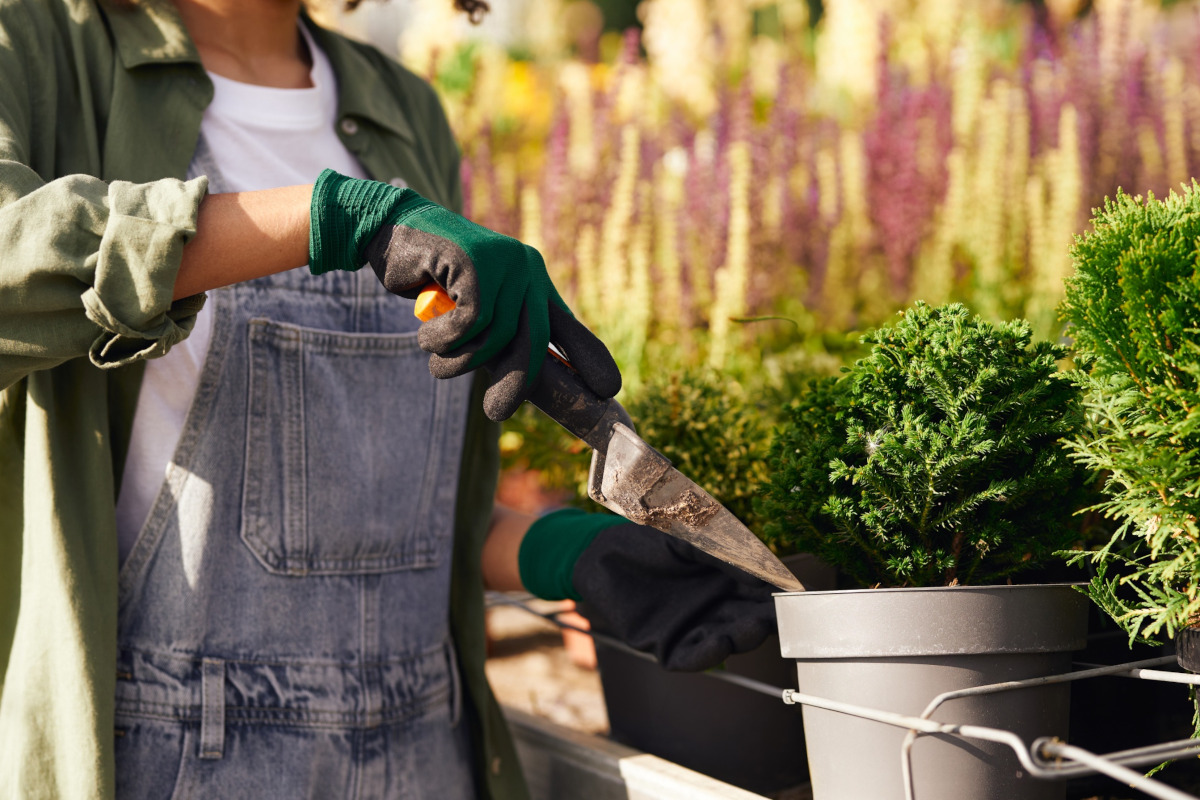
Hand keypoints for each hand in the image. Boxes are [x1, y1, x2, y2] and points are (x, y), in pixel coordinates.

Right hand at [308, 170, 620, 420]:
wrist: (390, 232)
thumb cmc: (431, 278)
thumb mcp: (474, 307)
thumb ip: (501, 333)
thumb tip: (523, 382)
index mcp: (533, 281)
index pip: (567, 325)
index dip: (589, 357)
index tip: (610, 390)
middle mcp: (526, 268)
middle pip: (532, 342)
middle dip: (516, 384)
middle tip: (495, 414)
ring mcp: (504, 262)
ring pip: (494, 336)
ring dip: (459, 360)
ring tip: (435, 357)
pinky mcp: (477, 262)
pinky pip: (470, 322)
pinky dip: (444, 339)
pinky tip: (426, 335)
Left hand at [518, 509, 776, 671]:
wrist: (600, 552)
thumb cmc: (645, 542)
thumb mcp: (687, 544)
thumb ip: (720, 558)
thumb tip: (760, 573)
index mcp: (721, 582)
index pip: (755, 596)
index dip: (773, 598)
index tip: (791, 597)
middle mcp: (709, 608)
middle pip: (744, 622)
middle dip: (761, 622)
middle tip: (776, 617)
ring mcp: (687, 627)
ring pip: (722, 642)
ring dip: (739, 639)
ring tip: (752, 628)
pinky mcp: (662, 643)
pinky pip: (688, 657)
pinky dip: (705, 655)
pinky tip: (720, 644)